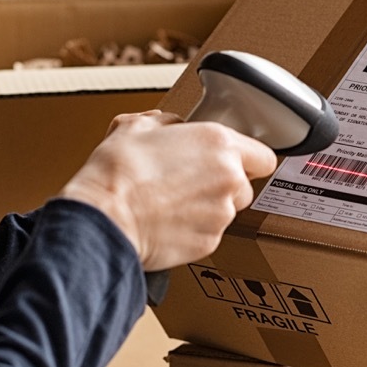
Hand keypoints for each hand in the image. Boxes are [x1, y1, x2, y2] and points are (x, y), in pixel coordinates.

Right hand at [59, 110, 276, 270]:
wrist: (104, 218)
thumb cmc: (118, 172)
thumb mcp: (136, 126)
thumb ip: (166, 123)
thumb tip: (170, 126)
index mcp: (219, 144)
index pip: (263, 156)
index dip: (248, 159)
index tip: (233, 161)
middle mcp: (229, 179)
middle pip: (244, 185)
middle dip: (223, 184)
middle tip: (191, 181)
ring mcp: (221, 214)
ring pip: (226, 211)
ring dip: (207, 207)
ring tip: (172, 203)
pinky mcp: (209, 243)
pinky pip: (209, 233)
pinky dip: (193, 230)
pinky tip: (167, 222)